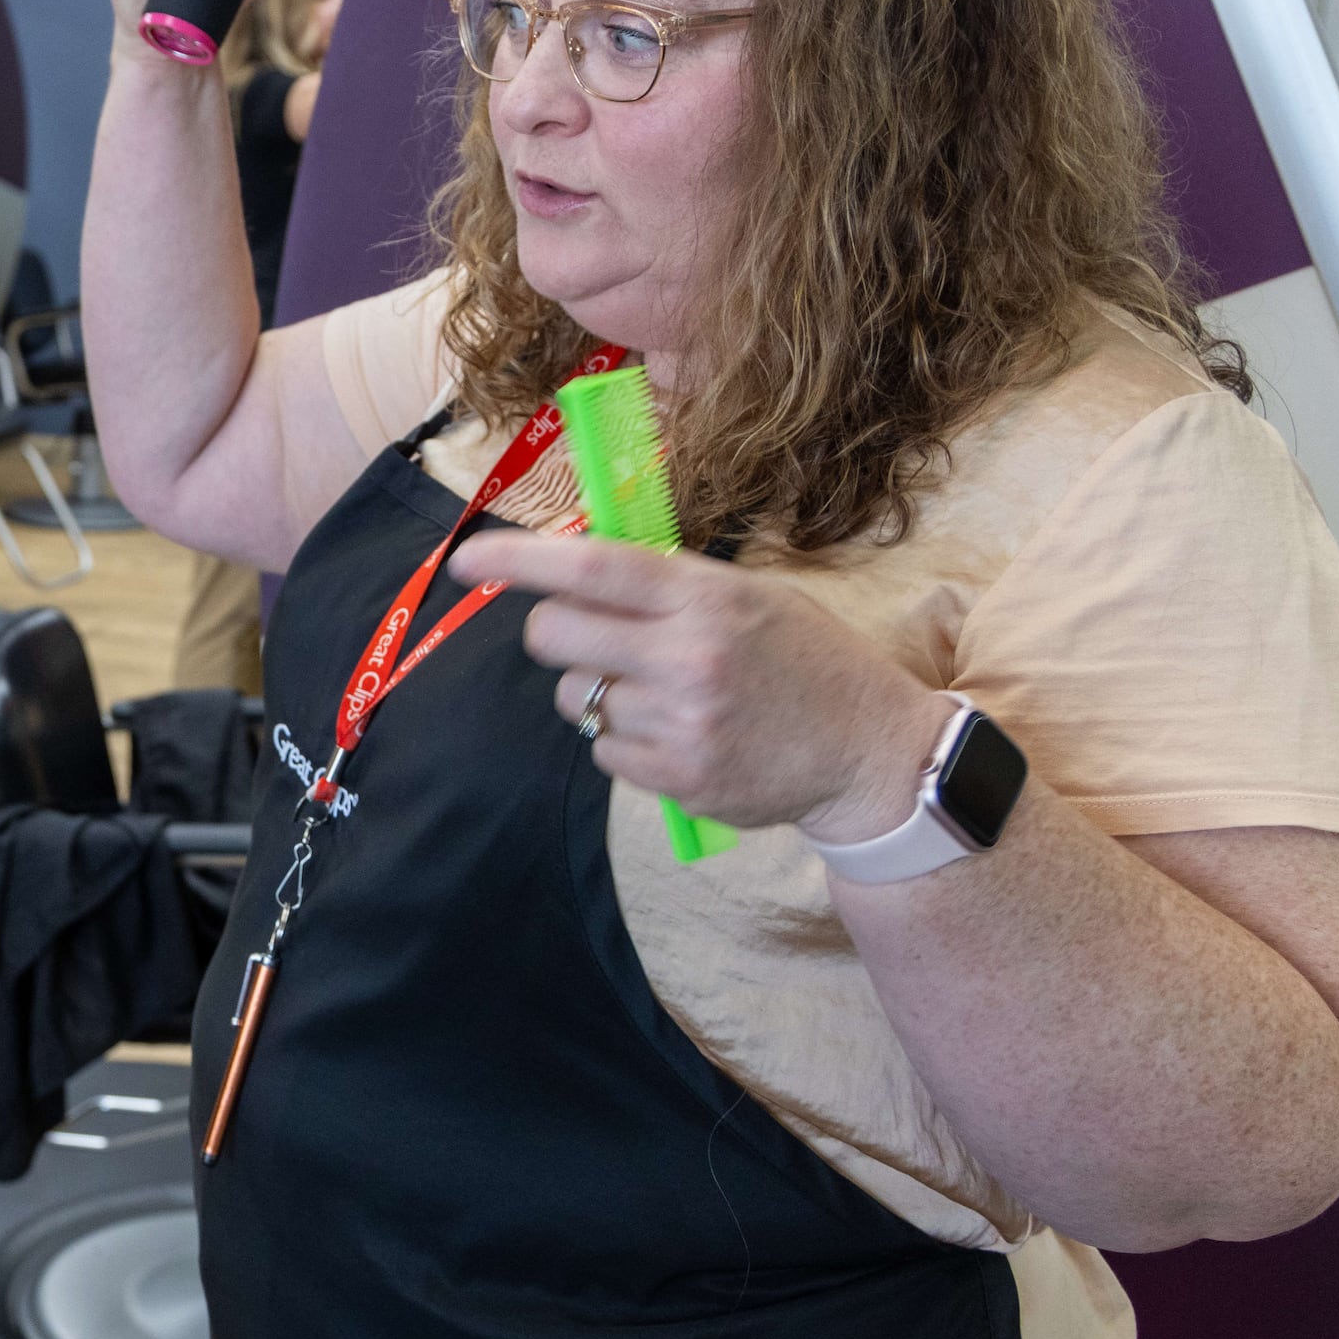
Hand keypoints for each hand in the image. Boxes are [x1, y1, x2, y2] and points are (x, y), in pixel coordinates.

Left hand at [442, 529, 958, 841]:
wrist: (868, 750)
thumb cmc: (805, 658)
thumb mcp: (750, 596)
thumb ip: (668, 583)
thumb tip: (576, 566)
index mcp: (704, 599)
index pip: (590, 568)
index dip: (518, 561)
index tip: (469, 560)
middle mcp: (686, 658)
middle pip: (555, 636)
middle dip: (554, 631)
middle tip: (587, 633)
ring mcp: (679, 724)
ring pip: (575, 698)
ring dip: (598, 690)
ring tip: (660, 691)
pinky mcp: (676, 778)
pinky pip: (604, 749)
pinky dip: (624, 738)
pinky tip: (678, 731)